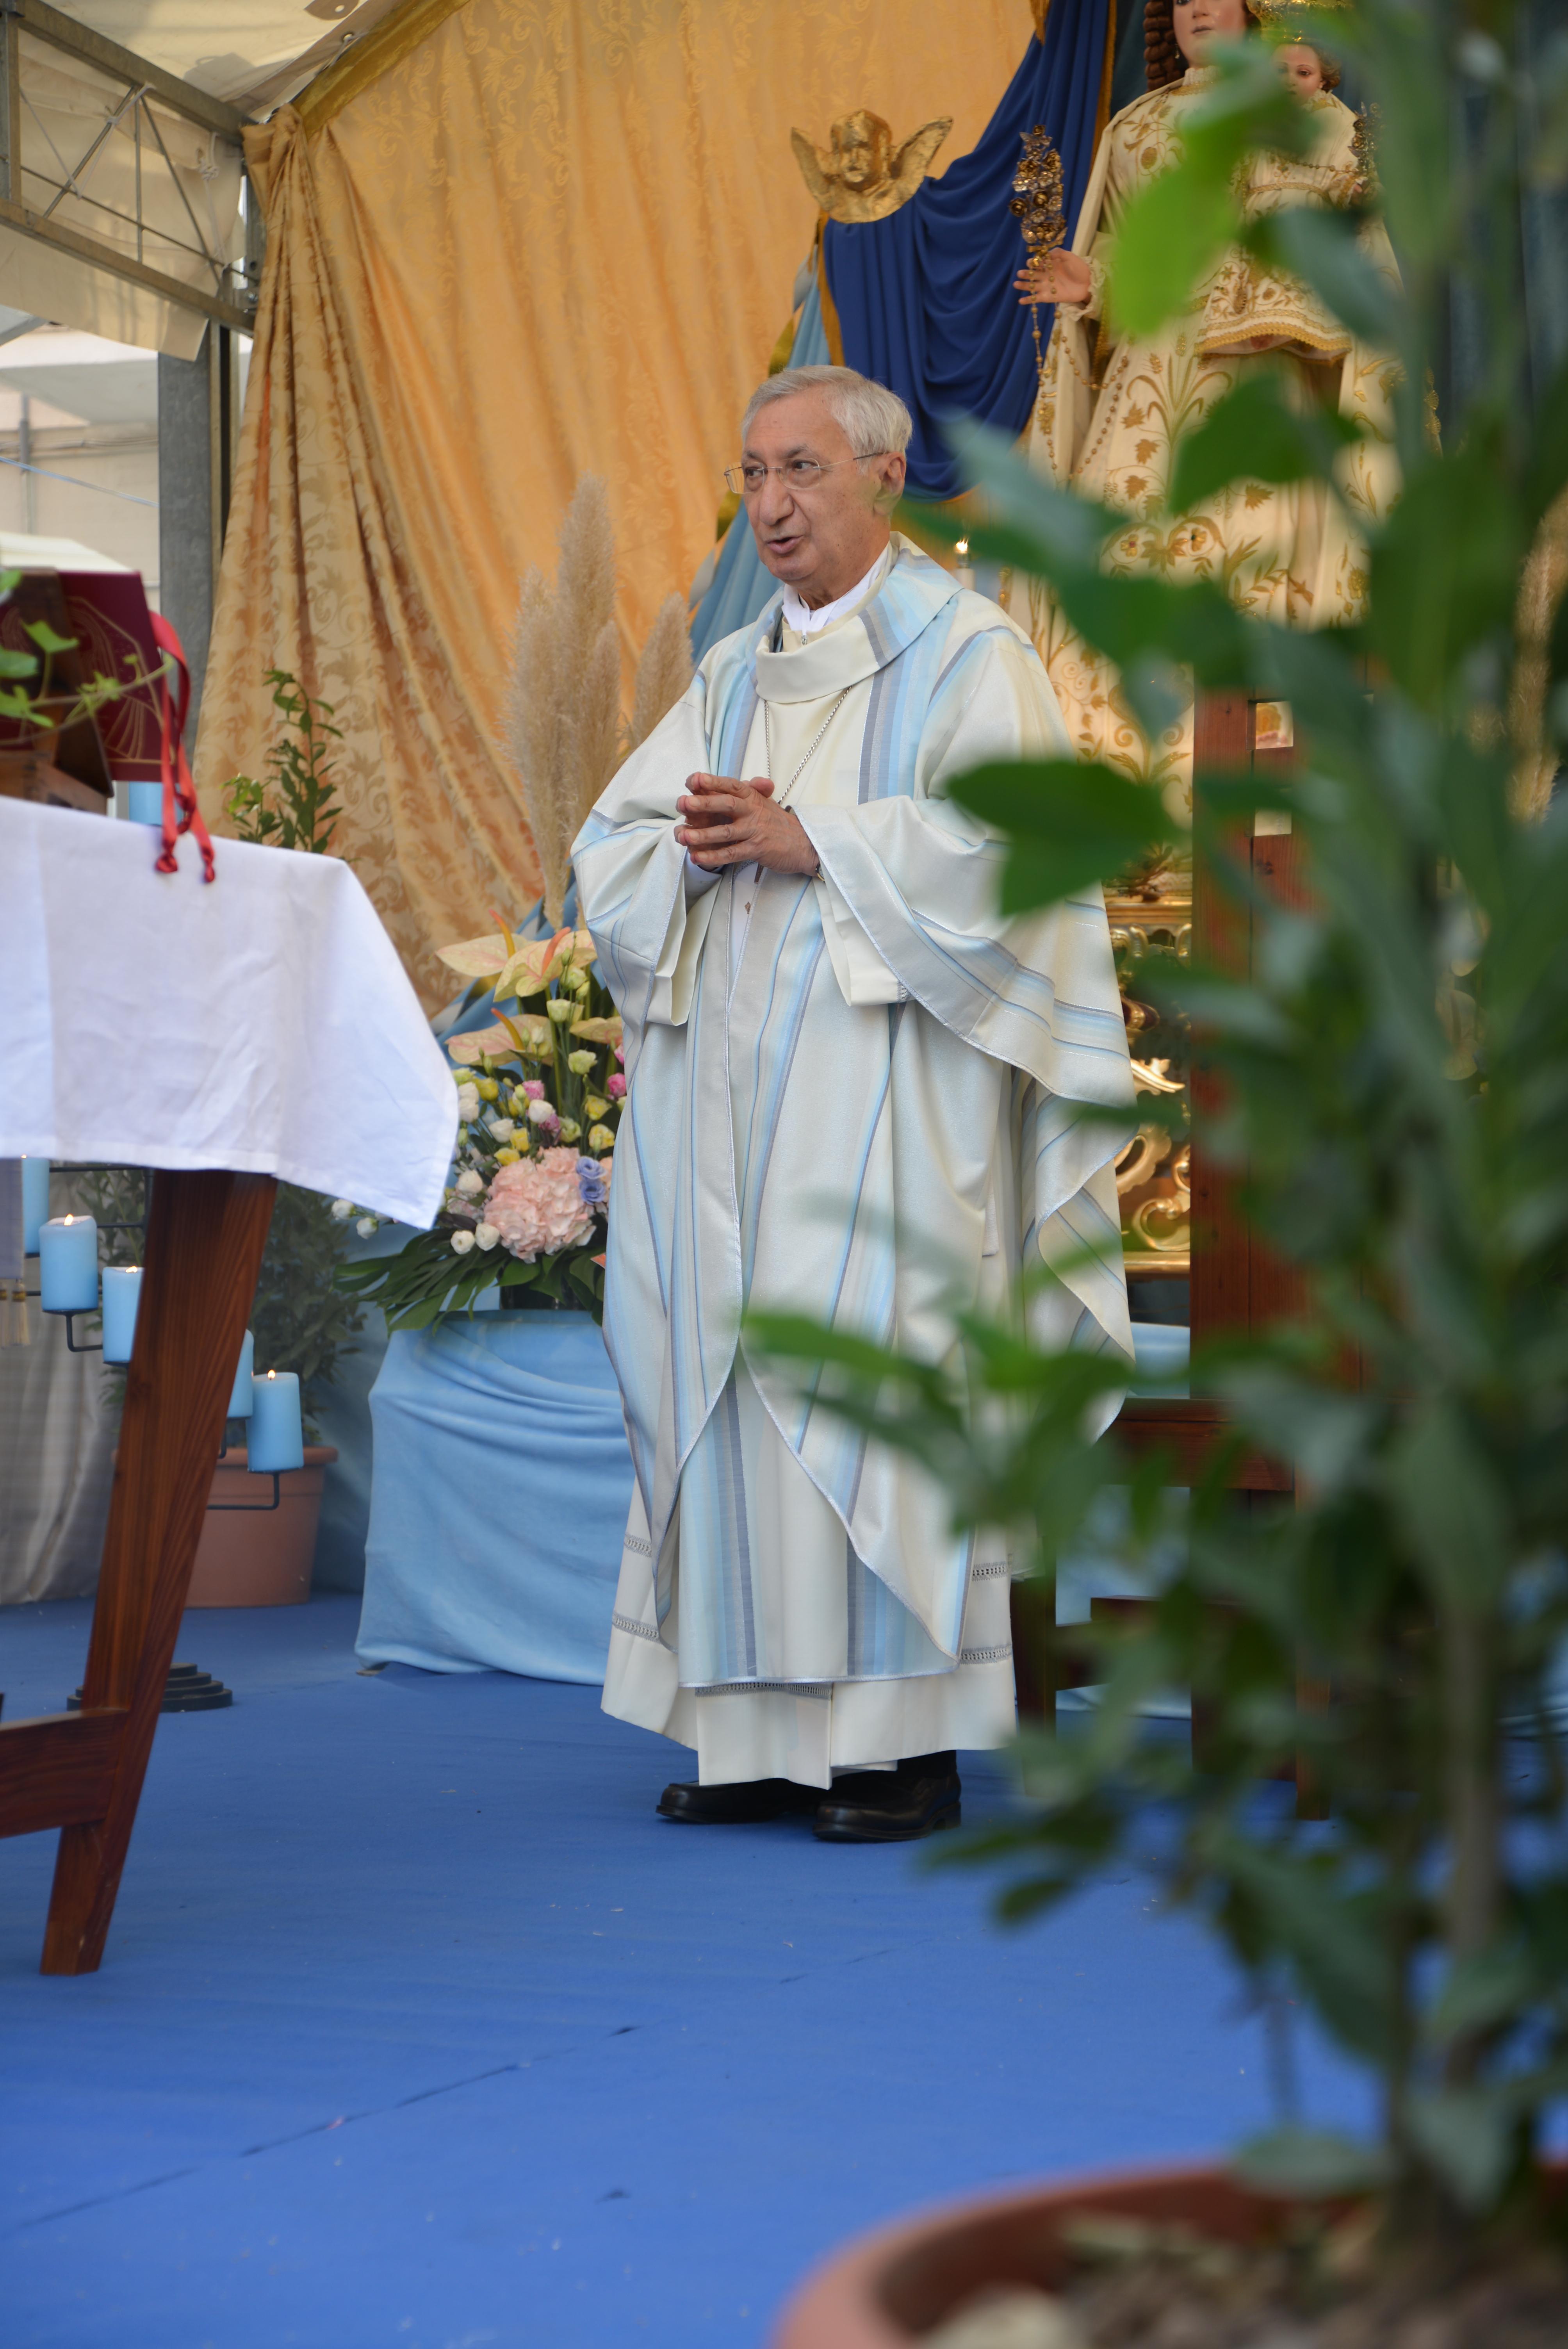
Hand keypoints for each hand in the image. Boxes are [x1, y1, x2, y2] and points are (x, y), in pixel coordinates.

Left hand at [675, 773, 819, 877]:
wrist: (804, 843)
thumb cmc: (778, 823)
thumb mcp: (764, 801)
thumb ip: (752, 789)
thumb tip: (746, 778)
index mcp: (752, 797)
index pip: (730, 785)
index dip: (711, 781)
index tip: (693, 780)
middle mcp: (753, 811)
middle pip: (726, 804)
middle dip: (703, 803)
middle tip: (683, 804)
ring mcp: (754, 831)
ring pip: (725, 832)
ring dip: (703, 834)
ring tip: (683, 836)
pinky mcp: (756, 850)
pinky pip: (732, 853)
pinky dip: (713, 856)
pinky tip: (697, 857)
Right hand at [1014, 248, 1091, 306]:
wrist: (1087, 283)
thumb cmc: (1079, 268)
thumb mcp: (1070, 256)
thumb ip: (1058, 253)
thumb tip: (1047, 253)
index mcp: (1050, 264)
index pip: (1038, 263)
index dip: (1033, 262)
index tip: (1032, 263)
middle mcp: (1046, 275)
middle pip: (1032, 274)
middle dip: (1025, 273)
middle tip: (1020, 273)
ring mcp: (1047, 286)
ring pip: (1032, 286)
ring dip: (1023, 286)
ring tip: (1016, 284)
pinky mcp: (1049, 297)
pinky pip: (1037, 298)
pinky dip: (1029, 300)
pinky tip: (1020, 301)